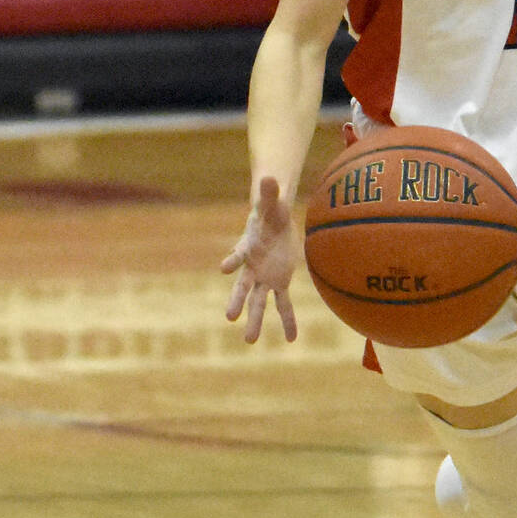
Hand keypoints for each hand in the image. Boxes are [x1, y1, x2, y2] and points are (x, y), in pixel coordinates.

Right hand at [222, 175, 300, 342]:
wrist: (275, 223)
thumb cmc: (271, 213)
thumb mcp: (273, 203)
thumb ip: (270, 194)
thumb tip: (269, 175)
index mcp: (247, 248)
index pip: (237, 255)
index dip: (232, 260)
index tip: (224, 268)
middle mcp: (252, 268)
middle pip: (242, 287)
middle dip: (236, 302)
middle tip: (230, 317)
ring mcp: (264, 278)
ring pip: (258, 302)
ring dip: (255, 321)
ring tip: (249, 341)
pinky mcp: (279, 283)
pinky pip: (283, 304)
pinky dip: (288, 321)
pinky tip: (292, 339)